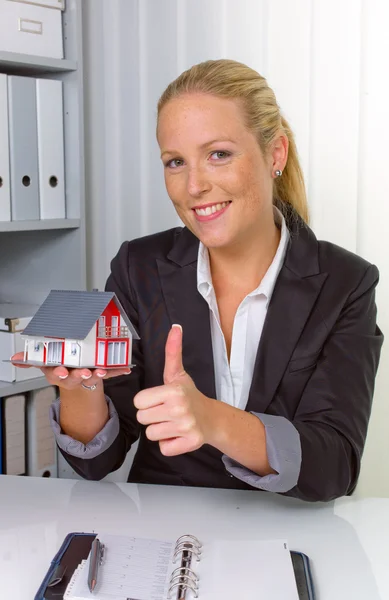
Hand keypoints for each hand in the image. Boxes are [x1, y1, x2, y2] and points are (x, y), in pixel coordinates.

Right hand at [10, 351, 130, 389]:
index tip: (62, 371)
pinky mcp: (100, 375)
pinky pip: (110, 373)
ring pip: (92, 377)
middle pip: (74, 377)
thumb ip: (31, 360)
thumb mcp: (45, 364)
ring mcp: (87, 377)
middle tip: (85, 372)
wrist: (77, 383)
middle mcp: (72, 376)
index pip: (56, 373)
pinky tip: (126, 368)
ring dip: (98, 374)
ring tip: (102, 370)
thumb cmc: (62, 368)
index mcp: (58, 372)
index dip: (59, 373)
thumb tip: (14, 358)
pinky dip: (118, 370)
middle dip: (80, 374)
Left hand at [134, 325, 212, 455]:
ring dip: (160, 430)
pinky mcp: (190, 443)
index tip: (160, 399)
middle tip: (166, 411)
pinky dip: (169, 444)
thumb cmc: (189, 395)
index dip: (147, 401)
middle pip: (142, 419)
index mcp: (173, 390)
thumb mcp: (177, 374)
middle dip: (152, 416)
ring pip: (151, 435)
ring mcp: (186, 427)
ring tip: (172, 422)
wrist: (212, 418)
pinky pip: (164, 449)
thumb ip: (172, 351)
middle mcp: (180, 408)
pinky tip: (178, 434)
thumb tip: (175, 327)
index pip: (138, 401)